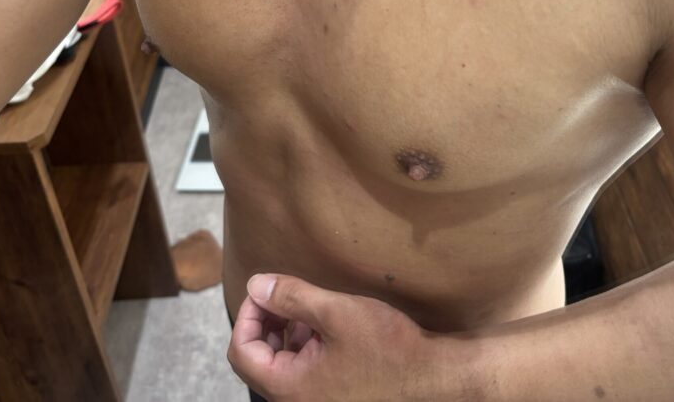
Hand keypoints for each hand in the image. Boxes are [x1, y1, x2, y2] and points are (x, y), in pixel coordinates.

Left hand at [227, 273, 444, 400]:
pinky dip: (303, 346)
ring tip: (305, 307)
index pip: (241, 351)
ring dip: (284, 332)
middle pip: (257, 359)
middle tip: (282, 294)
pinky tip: (323, 326)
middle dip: (265, 322)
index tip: (267, 290)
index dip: (248, 315)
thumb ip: (291, 298)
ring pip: (279, 364)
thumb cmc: (387, 348)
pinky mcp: (330, 397)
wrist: (431, 377)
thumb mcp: (336, 313)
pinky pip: (301, 372)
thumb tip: (255, 284)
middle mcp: (295, 401)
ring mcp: (313, 401)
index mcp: (288, 387)